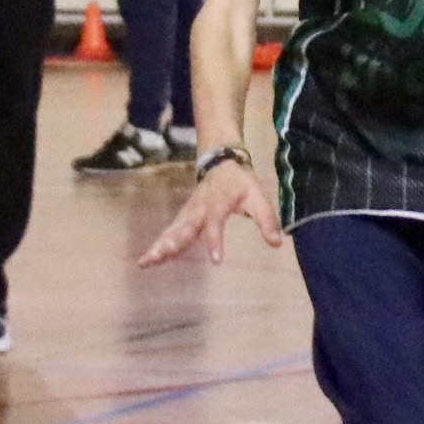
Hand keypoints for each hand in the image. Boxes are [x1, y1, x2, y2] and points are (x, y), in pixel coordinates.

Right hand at [141, 158, 283, 265]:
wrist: (221, 161)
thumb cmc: (240, 182)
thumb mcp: (258, 196)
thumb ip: (267, 219)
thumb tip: (277, 244)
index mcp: (218, 202)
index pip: (215, 222)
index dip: (214, 240)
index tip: (216, 260)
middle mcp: (199, 208)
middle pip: (184, 227)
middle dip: (172, 243)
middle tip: (160, 257)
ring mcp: (188, 212)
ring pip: (172, 231)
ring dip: (159, 246)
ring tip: (146, 262)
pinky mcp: (183, 217)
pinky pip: (170, 232)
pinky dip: (159, 245)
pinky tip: (149, 260)